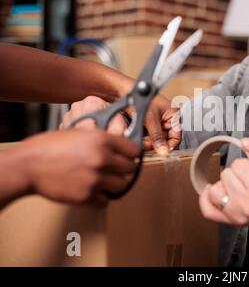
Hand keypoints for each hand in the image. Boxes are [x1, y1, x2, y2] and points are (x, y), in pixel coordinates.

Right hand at [17, 129, 139, 204]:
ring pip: (122, 185)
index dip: (131, 154)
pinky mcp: (87, 196)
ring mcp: (96, 178)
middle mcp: (103, 159)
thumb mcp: (80, 133)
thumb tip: (119, 146)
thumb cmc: (49, 147)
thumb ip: (101, 139)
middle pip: (131, 168)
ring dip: (114, 184)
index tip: (128, 157)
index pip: (134, 150)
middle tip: (114, 170)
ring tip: (103, 181)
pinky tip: (92, 190)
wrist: (28, 165)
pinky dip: (100, 197)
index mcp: (102, 140)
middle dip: (124, 169)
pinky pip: (105, 200)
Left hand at [61, 95, 180, 154]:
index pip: (176, 137)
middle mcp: (168, 119)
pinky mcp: (150, 124)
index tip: (159, 151)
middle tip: (145, 142)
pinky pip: (150, 136)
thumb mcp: (150, 119)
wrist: (125, 92)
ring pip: (157, 139)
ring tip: (140, 133)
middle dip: (155, 142)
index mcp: (174, 115)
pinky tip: (139, 131)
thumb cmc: (141, 99)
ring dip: (148, 140)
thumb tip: (164, 151)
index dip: (168, 146)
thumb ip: (157, 137)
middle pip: (166, 140)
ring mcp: (159, 122)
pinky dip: (144, 136)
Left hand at [199, 138, 248, 225]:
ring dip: (225, 186)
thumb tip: (245, 142)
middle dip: (236, 174)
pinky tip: (218, 192)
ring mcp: (236, 216)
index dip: (246, 164)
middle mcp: (248, 206)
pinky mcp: (228, 221)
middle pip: (225, 175)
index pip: (238, 164)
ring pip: (214, 190)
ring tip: (239, 188)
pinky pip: (207, 210)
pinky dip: (208, 199)